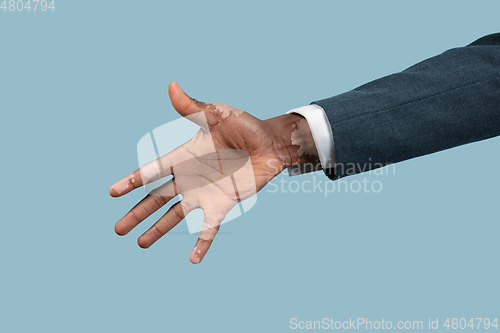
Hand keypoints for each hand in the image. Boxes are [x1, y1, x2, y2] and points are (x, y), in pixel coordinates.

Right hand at [109, 82, 318, 263]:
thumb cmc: (244, 126)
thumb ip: (193, 108)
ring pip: (175, 216)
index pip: (152, 171)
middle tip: (117, 230)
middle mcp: (189, 178)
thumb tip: (172, 86)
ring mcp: (204, 194)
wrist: (271, 144)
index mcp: (183, 156)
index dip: (132, 181)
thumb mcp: (218, 115)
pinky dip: (202, 243)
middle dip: (136, 213)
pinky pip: (209, 227)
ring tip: (140, 244)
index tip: (112, 193)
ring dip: (158, 230)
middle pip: (156, 199)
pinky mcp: (223, 205)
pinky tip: (193, 260)